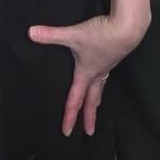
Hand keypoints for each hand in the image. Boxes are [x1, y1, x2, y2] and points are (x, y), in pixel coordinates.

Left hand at [28, 12, 148, 136]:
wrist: (129, 28)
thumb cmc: (102, 35)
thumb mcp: (74, 35)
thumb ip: (52, 35)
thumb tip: (30, 33)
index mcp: (87, 74)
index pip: (75, 100)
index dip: (69, 117)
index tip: (66, 132)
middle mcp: (97, 74)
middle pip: (92, 100)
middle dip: (89, 117)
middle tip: (89, 132)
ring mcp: (107, 66)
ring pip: (100, 88)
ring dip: (96, 100)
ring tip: (95, 106)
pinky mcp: (114, 57)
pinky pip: (106, 75)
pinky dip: (102, 82)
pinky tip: (101, 75)